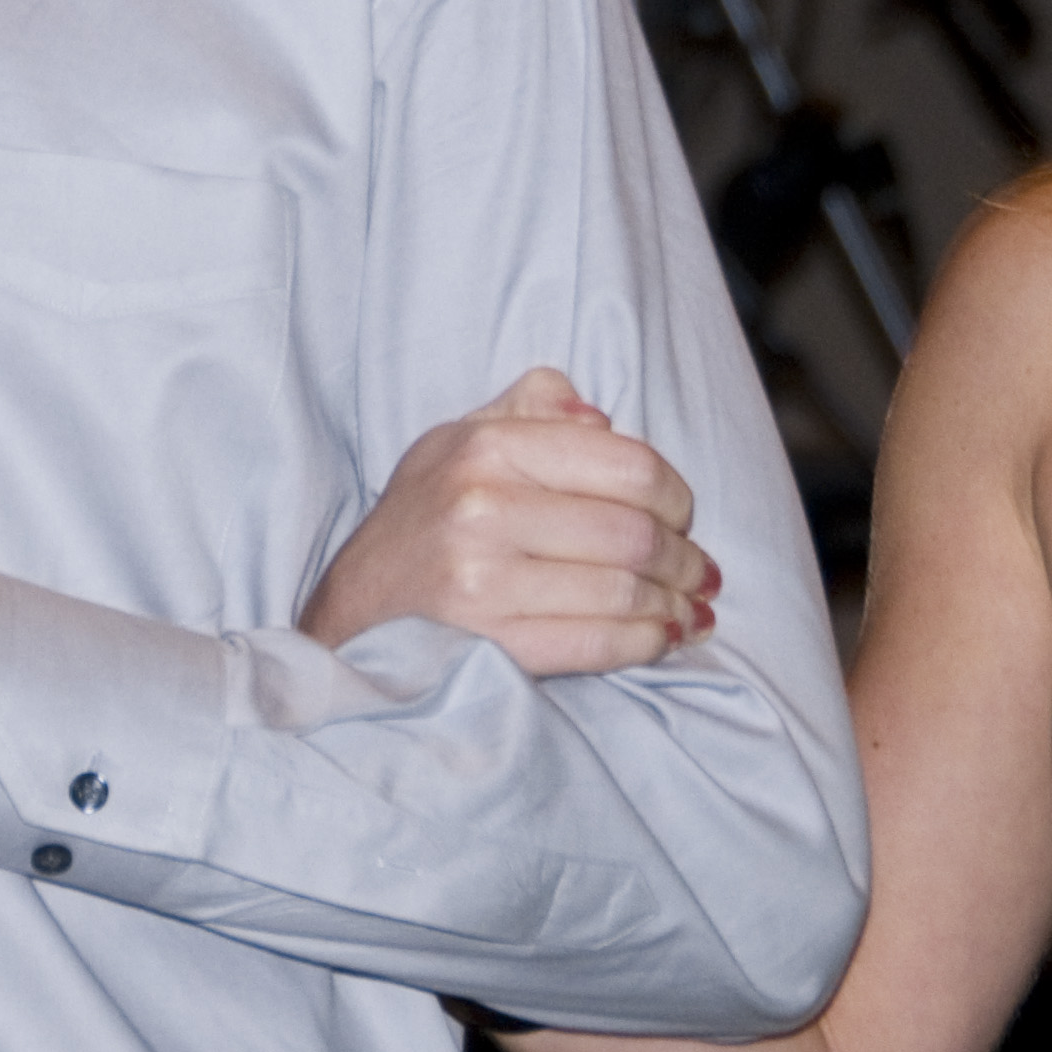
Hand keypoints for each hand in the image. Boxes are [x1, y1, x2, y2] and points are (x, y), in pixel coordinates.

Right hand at [301, 368, 714, 677]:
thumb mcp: (460, 439)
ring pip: (623, 592)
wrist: (352, 612)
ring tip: (689, 608)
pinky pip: (595, 643)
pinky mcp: (487, 644)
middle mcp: (483, 508)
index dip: (675, 496)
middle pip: (635, 535)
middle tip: (699, 571)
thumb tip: (601, 416)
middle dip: (684, 558)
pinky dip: (643, 643)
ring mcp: (482, 581)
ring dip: (674, 606)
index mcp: (489, 447)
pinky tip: (660, 638)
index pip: (628, 466)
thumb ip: (532, 407)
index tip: (683, 515)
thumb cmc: (423, 520)